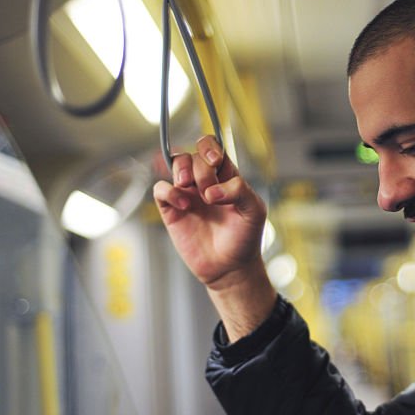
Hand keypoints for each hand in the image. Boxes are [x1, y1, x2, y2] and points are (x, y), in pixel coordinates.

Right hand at [153, 135, 266, 291]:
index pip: (213, 148)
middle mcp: (205, 182)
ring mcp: (188, 194)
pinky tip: (183, 205)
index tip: (214, 161)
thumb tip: (211, 191)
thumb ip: (239, 191)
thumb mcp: (254, 211)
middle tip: (207, 190)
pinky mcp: (172, 210)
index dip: (210, 147)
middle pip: (194, 155)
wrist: (230, 267)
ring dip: (181, 170)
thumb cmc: (245, 238)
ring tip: (188, 186)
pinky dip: (168, 191)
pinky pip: (161, 189)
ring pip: (176, 164)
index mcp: (226, 177)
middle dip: (200, 168)